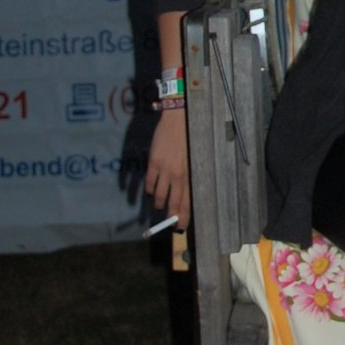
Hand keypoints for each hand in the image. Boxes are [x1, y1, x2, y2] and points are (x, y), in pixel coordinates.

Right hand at [144, 107, 191, 231]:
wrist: (179, 118)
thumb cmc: (191, 137)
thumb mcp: (196, 157)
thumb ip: (191, 174)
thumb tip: (187, 191)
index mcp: (191, 174)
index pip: (187, 202)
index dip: (183, 217)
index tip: (181, 227)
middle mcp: (178, 175)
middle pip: (173, 202)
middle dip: (171, 215)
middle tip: (170, 223)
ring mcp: (164, 169)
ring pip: (158, 195)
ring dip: (158, 203)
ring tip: (159, 206)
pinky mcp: (154, 162)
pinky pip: (148, 183)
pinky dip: (148, 190)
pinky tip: (150, 192)